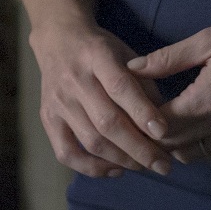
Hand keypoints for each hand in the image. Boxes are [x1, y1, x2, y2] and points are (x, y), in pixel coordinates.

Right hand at [30, 21, 173, 178]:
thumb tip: (163, 123)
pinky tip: (114, 170)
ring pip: (90, 141)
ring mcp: (58, 101)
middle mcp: (74, 79)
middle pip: (107, 122)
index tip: (163, 132)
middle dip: (138, 148)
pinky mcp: (47, 118)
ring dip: (121, 160)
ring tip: (144, 166)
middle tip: (162, 164)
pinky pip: (66, 153)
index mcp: (97, 55)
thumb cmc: (100, 49)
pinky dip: (91, 168)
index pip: (120, 87)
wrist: (57, 39)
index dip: (142, 112)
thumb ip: (145, 83)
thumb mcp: (126, 53)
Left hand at [126, 11, 210, 161]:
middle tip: (140, 118)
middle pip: (172, 146)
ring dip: (174, 145)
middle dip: (153, 135)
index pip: (160, 125)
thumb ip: (168, 58)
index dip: (140, 119)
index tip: (130, 106)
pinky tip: (194, 128)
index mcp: (205, 100)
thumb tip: (132, 67)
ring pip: (193, 156)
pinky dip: (198, 148)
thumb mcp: (208, 39)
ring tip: (165, 124)